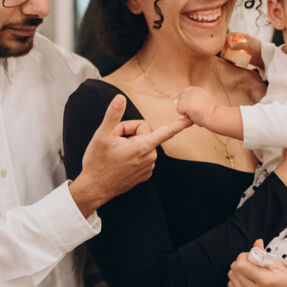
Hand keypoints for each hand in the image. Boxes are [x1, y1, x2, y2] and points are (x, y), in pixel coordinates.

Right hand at [71, 95, 190, 214]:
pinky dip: (131, 154)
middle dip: (129, 132)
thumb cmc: (97, 163)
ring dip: (129, 144)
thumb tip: (120, 98)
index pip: (166, 132)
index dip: (179, 124)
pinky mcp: (144, 174)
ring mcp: (148, 167)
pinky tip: (118, 161)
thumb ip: (113, 115)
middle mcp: (150, 157)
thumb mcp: (102, 135)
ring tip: (114, 152)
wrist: (94, 189)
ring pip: (141, 144)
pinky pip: (141, 156)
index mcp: (143, 146)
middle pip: (144, 132)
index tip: (192, 119)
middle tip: (113, 140)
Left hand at [177, 86, 215, 127]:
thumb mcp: (202, 100)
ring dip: (186, 111)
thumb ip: (193, 98)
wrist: (214, 115)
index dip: (187, 102)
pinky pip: (179, 111)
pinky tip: (194, 114)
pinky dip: (185, 115)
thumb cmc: (210, 111)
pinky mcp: (184, 103)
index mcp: (195, 89)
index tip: (196, 106)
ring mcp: (187, 96)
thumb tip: (179, 100)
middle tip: (196, 110)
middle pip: (180, 99)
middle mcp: (190, 90)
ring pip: (179, 105)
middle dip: (185, 106)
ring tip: (196, 112)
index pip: (184, 93)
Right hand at [222, 33, 261, 69]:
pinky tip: (230, 61)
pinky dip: (230, 58)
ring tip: (225, 58)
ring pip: (229, 50)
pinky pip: (232, 56)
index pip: (230, 35)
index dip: (227, 39)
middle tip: (224, 53)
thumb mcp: (249, 45)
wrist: (265, 58)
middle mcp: (239, 42)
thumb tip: (228, 46)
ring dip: (226, 53)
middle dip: (225, 47)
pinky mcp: (240, 56)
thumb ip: (238, 45)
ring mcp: (239, 49)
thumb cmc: (258, 48)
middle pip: (228, 43)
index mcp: (241, 36)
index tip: (228, 46)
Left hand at [228, 240, 286, 286]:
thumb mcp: (278, 264)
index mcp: (267, 281)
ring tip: (250, 273)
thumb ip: (264, 253)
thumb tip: (257, 242)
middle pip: (234, 271)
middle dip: (240, 263)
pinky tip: (248, 281)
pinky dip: (237, 282)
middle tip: (251, 264)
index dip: (243, 257)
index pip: (240, 265)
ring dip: (238, 272)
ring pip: (231, 279)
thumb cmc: (284, 278)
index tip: (250, 256)